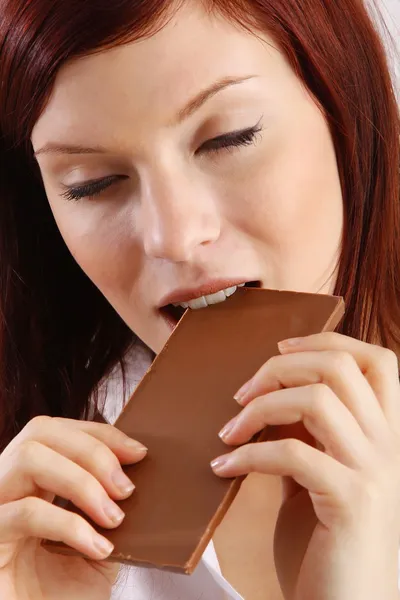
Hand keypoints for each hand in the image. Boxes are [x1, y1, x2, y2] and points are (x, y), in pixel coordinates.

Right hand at [0, 416, 146, 599]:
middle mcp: (5, 486)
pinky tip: (97, 547)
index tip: (138, 452)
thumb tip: (138, 471)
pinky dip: (70, 524)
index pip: (57, 431)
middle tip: (126, 489)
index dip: (99, 433)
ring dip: (82, 481)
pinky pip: (26, 512)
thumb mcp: (98, 542)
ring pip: (29, 458)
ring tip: (113, 517)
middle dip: (93, 452)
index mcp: (28, 481)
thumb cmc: (61, 596)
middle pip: (40, 432)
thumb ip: (110, 506)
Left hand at [212, 333, 399, 599]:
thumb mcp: (321, 473)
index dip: (327, 341)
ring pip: (316, 399)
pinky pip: (291, 453)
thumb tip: (271, 394)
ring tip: (227, 431)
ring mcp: (374, 472)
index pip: (377, 360)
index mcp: (387, 432)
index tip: (280, 349)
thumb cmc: (328, 540)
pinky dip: (247, 454)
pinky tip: (222, 469)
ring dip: (259, 407)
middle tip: (241, 393)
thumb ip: (309, 434)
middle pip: (340, 366)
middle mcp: (390, 445)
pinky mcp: (350, 502)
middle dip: (280, 367)